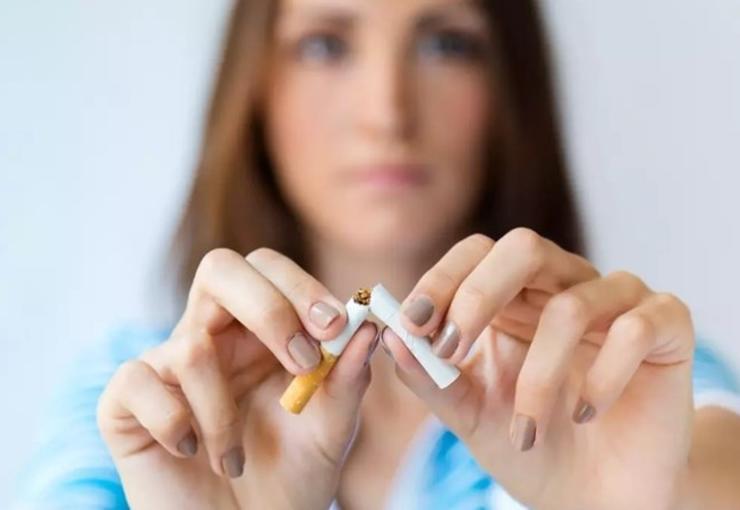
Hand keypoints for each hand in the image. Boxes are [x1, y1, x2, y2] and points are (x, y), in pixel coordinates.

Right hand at [98, 248, 377, 509]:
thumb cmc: (290, 477)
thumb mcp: (332, 428)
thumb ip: (349, 377)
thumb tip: (368, 326)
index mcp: (258, 330)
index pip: (267, 270)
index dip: (299, 288)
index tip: (333, 328)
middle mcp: (210, 336)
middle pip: (220, 268)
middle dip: (267, 308)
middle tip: (301, 360)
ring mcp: (165, 366)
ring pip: (191, 347)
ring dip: (224, 414)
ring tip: (235, 460)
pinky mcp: (126, 403)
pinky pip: (137, 382)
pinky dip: (175, 424)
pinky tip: (194, 454)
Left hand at [385, 229, 694, 509]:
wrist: (596, 495)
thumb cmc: (531, 445)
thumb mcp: (469, 415)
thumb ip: (430, 378)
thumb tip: (391, 339)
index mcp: (513, 296)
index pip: (475, 254)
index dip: (441, 281)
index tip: (412, 326)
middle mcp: (564, 285)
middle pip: (522, 247)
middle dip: (477, 295)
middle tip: (450, 347)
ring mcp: (618, 301)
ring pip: (571, 305)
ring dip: (538, 377)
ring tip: (525, 431)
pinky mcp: (666, 326)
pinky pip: (633, 329)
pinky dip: (602, 378)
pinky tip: (586, 413)